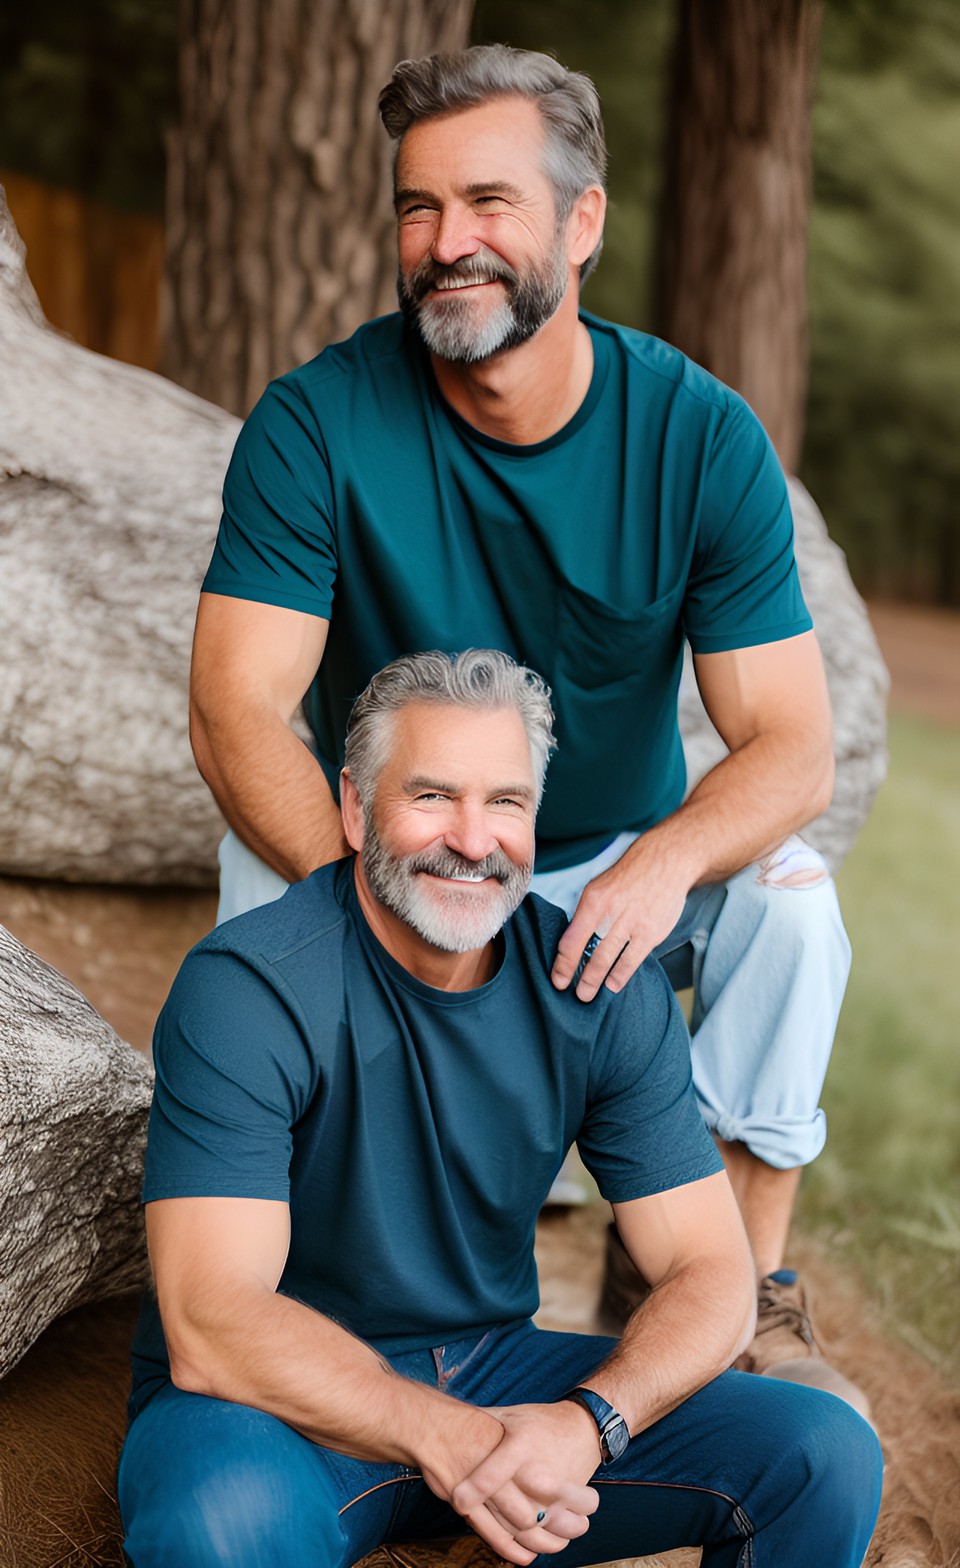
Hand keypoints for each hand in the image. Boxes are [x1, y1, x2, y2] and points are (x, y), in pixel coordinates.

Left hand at [446, 1402, 600, 1564]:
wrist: (584, 1426)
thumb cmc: (539, 1422)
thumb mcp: (509, 1417)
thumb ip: (480, 1423)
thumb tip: (445, 1419)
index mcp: (519, 1447)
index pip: (492, 1474)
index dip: (473, 1490)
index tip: (458, 1501)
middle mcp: (538, 1472)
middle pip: (509, 1510)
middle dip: (491, 1521)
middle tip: (470, 1513)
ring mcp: (556, 1494)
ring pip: (533, 1531)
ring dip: (513, 1537)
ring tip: (498, 1529)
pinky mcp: (570, 1506)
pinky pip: (555, 1533)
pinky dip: (543, 1545)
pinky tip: (533, 1546)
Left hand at [551, 834, 690, 1001]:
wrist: (665, 862)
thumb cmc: (628, 877)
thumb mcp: (600, 887)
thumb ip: (587, 914)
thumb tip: (573, 943)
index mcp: (593, 900)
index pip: (571, 939)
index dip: (563, 964)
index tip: (558, 980)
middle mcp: (611, 912)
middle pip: (589, 953)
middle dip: (579, 978)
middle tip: (574, 995)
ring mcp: (633, 923)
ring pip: (608, 959)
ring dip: (595, 980)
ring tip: (587, 995)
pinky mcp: (651, 932)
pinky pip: (632, 959)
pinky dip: (620, 975)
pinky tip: (612, 986)